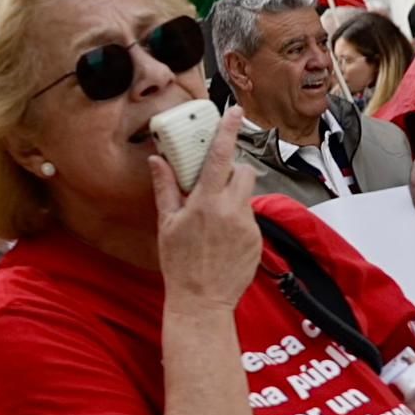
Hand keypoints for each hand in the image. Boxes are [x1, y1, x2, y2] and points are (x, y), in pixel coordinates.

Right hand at [154, 133, 262, 314]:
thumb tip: (157, 161)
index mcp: (207, 202)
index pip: (221, 156)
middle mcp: (232, 209)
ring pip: (247, 195)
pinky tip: (223, 240)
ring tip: (215, 221)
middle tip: (213, 186)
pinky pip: (250, 218)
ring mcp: (248, 225)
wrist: (202, 302)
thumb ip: (166, 188)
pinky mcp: (257, 240)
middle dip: (232, 171)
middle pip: (244, 171)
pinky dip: (238, 221)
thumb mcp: (167, 224)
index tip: (234, 112)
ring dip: (234, 198)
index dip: (228, 130)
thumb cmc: (180, 265)